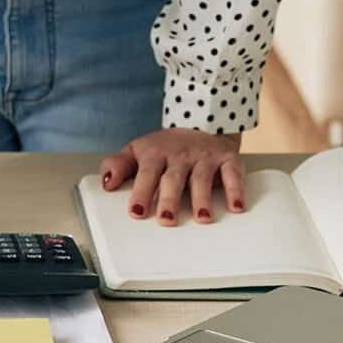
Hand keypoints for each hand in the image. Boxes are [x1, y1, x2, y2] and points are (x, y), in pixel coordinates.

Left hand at [100, 128, 244, 225]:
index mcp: (154, 154)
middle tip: (167, 221)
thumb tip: (106, 184)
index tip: (137, 213)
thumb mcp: (136, 151)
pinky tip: (236, 207)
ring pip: (201, 178)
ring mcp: (204, 156)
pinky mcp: (227, 158)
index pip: (146, 174)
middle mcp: (180, 154)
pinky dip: (236, 190)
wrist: (200, 122)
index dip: (141, 193)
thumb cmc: (163, 148)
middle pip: (173, 178)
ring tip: (202, 218)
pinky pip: (232, 174)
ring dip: (202, 198)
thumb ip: (117, 166)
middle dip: (169, 199)